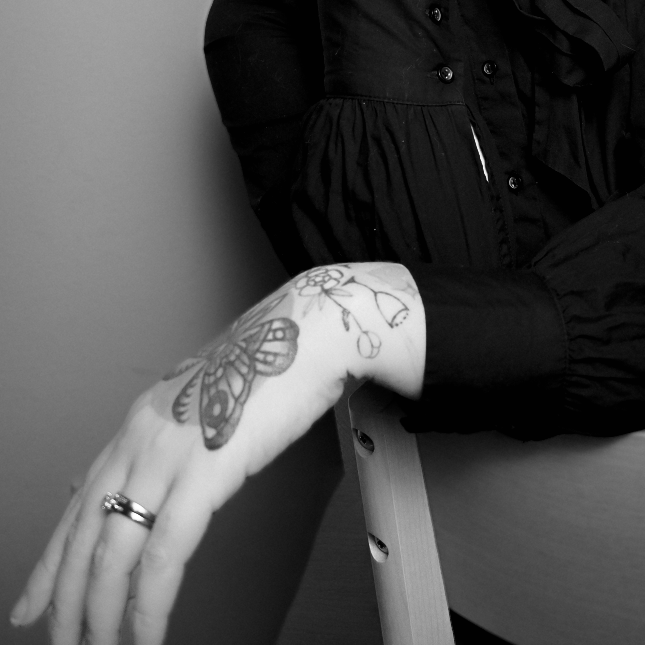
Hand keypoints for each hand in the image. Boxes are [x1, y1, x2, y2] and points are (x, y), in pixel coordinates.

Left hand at [11, 263, 423, 644]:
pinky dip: (150, 603)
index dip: (51, 562)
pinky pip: (164, 554)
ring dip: (101, 614)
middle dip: (67, 601)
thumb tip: (154, 484)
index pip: (78, 503)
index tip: (32, 604)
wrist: (309, 334)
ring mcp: (168, 453)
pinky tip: (147, 631)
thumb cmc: (271, 366)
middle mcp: (142, 436)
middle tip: (63, 644)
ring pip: (112, 554)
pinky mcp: (205, 471)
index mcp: (140, 421)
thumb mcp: (203, 402)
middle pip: (84, 535)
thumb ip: (171, 443)